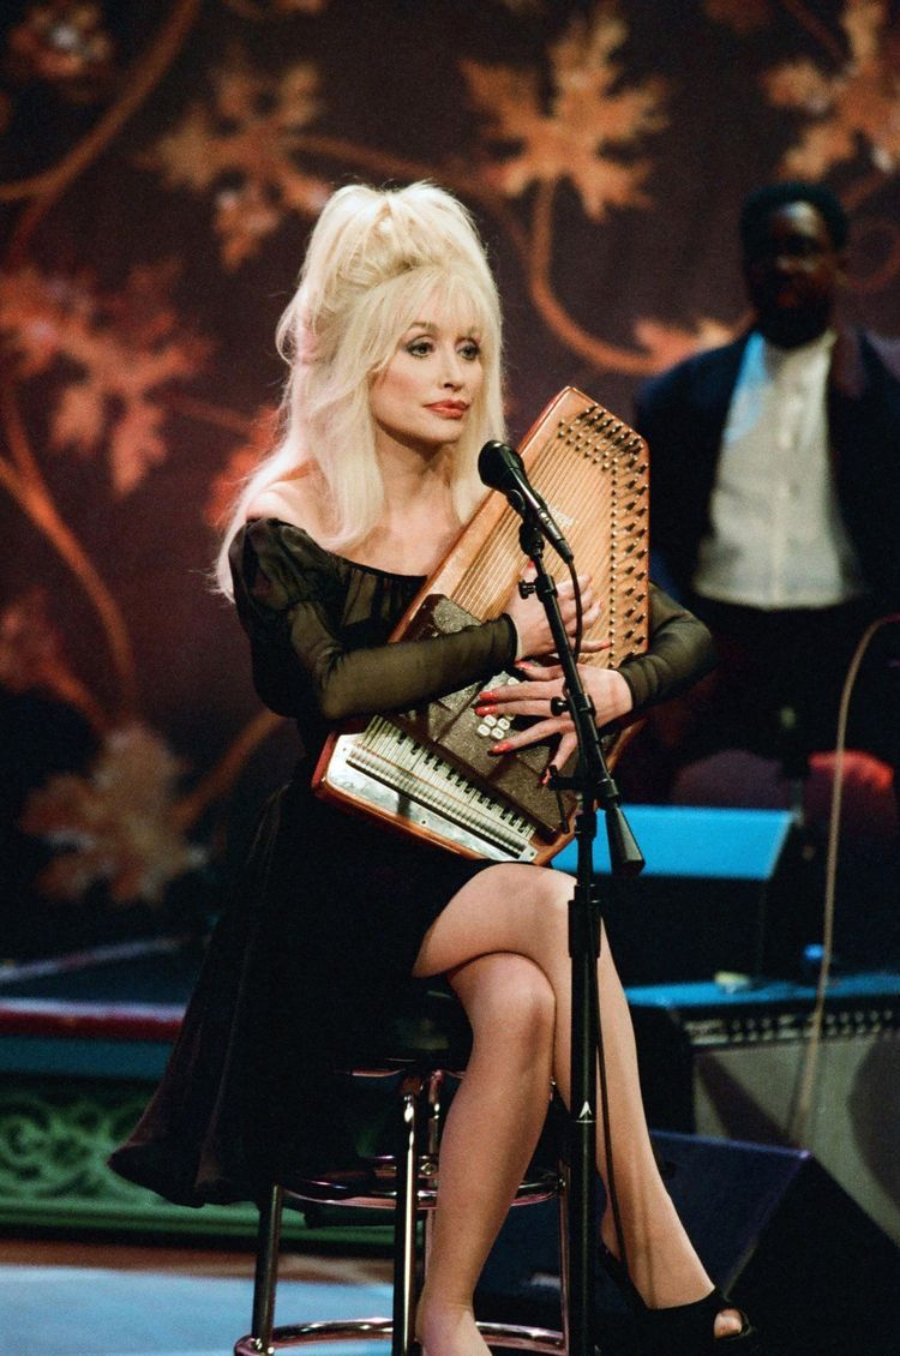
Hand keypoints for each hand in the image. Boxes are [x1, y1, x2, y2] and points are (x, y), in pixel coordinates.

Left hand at [475, 661, 633, 771]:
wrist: (622, 692)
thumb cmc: (596, 678)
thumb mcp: (569, 668)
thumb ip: (543, 670)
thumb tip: (521, 667)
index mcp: (556, 689)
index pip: (523, 690)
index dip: (503, 692)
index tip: (486, 695)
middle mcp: (559, 707)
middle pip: (524, 709)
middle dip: (501, 710)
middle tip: (482, 713)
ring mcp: (567, 723)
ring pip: (538, 732)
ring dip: (517, 740)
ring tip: (498, 747)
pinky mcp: (577, 735)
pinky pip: (565, 752)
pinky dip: (555, 766)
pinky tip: (545, 778)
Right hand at [502, 565, 602, 660]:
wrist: (512, 637)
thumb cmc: (516, 614)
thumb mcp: (522, 588)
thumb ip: (530, 572)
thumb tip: (533, 561)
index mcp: (559, 597)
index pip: (579, 585)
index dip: (585, 579)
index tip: (587, 577)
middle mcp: (567, 612)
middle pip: (586, 600)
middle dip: (590, 593)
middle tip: (590, 590)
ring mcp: (567, 628)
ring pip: (589, 619)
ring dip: (596, 611)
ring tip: (599, 605)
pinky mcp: (563, 642)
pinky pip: (584, 645)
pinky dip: (596, 645)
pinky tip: (605, 643)